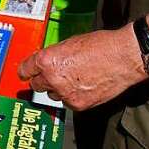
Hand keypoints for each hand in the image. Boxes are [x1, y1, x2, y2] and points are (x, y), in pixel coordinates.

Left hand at [17, 26, 145, 109]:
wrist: (123, 58)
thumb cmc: (100, 46)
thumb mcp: (69, 43)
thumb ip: (54, 55)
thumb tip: (46, 62)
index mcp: (47, 60)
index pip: (25, 69)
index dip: (25, 70)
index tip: (25, 72)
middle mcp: (53, 78)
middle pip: (36, 85)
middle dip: (42, 80)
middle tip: (51, 75)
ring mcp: (65, 94)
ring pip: (52, 95)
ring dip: (57, 89)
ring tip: (73, 78)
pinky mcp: (78, 104)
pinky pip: (67, 102)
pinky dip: (71, 96)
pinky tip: (82, 85)